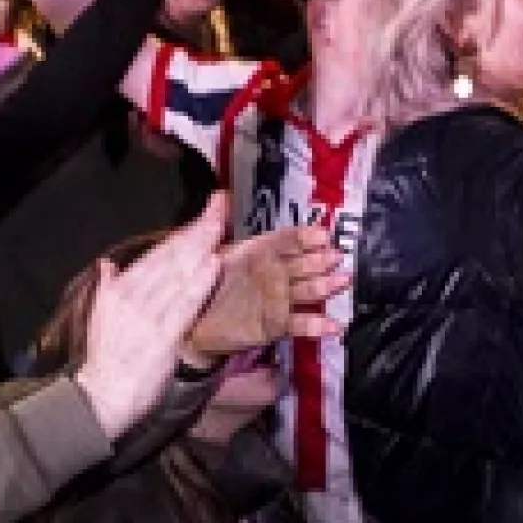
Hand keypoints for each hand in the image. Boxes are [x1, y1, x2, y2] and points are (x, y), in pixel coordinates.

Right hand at [71, 195, 226, 436]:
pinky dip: (199, 284)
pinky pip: (184, 305)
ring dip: (202, 247)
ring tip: (220, 225)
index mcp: (119, 290)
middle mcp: (133, 297)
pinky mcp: (163, 336)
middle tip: (219, 205)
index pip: (156, 254)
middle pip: (171, 256)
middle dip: (198, 229)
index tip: (203, 213)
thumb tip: (107, 265)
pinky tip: (213, 265)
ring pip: (180, 274)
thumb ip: (106, 287)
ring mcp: (149, 315)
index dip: (183, 232)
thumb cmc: (105, 360)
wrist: (101, 396)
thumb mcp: (97, 317)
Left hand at [187, 225, 344, 361]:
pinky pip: (297, 324)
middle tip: (337, 256)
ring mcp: (273, 300)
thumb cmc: (190, 285)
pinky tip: (333, 325)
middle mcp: (268, 274)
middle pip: (299, 265)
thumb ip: (212, 224)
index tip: (322, 233)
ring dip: (323, 287)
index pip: (283, 241)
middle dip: (319, 260)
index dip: (303, 237)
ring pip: (303, 292)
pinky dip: (316, 325)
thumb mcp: (196, 249)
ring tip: (341, 282)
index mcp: (253, 253)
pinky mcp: (272, 326)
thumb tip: (221, 196)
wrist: (181, 326)